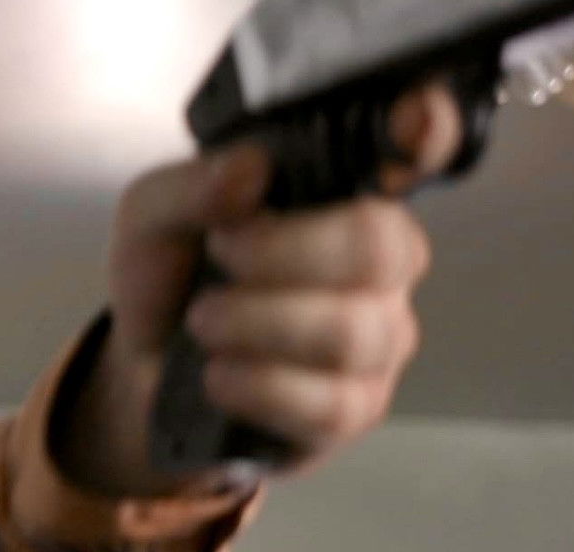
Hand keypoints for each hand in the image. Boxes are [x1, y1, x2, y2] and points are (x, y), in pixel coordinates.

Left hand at [55, 84, 464, 497]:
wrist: (143, 372)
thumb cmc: (171, 279)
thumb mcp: (151, 219)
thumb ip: (191, 187)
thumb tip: (250, 169)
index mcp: (345, 194)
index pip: (422, 148)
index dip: (430, 130)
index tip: (410, 120)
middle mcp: (381, 260)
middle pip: (380, 248)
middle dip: (282, 254)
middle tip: (218, 261)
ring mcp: (378, 337)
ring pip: (351, 332)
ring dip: (257, 325)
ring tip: (203, 323)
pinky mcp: (355, 407)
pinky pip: (331, 402)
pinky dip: (258, 387)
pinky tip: (218, 376)